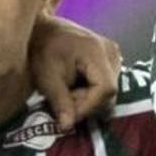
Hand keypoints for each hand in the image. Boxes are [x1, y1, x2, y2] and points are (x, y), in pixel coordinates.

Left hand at [28, 14, 121, 129]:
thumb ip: (59, 101)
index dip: (88, 107)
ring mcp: (114, 55)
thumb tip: (67, 127)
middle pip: (109, 93)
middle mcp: (112, 52)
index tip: (68, 115)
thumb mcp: (46, 76)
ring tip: (67, 94)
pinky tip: (75, 89)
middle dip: (86, 105)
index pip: (105, 89)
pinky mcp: (110, 59)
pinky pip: (106, 84)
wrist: (43, 28)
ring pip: (108, 92)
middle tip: (63, 103)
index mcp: (96, 51)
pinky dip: (91, 93)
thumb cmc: (41, 48)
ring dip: (88, 100)